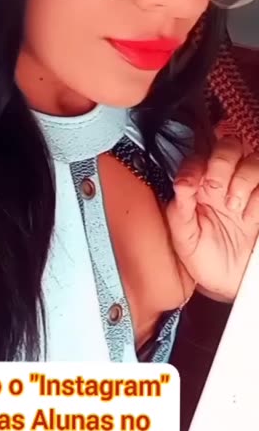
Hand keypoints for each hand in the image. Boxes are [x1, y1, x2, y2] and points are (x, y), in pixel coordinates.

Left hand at [166, 136, 258, 300]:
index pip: (198, 157)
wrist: (232, 284)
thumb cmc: (204, 259)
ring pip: (253, 159)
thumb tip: (181, 182)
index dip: (195, 165)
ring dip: (243, 179)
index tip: (190, 185)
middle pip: (229, 146)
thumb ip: (179, 210)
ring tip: (234, 208)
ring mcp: (248, 190)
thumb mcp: (184, 240)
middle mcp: (225, 182)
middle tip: (217, 190)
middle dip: (222, 163)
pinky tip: (251, 217)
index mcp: (199, 187)